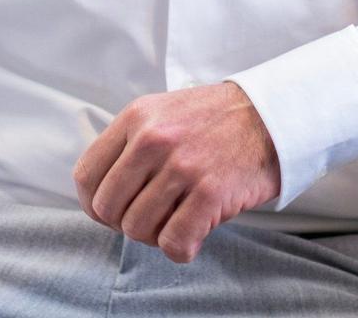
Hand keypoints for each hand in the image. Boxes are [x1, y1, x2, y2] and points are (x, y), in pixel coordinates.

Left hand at [72, 80, 281, 263]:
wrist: (270, 114)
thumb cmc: (214, 119)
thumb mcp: (162, 112)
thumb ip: (130, 144)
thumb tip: (101, 193)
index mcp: (137, 117)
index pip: (87, 176)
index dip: (94, 204)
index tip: (114, 210)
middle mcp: (153, 139)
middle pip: (108, 209)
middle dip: (125, 223)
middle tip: (151, 217)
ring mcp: (181, 165)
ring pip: (137, 229)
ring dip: (155, 235)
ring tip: (177, 218)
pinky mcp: (209, 192)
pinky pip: (173, 243)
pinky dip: (182, 247)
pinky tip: (196, 230)